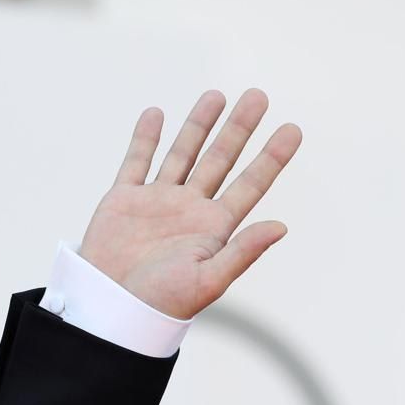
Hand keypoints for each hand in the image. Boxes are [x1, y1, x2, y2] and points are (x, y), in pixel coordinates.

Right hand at [79, 89, 301, 319]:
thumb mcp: (209, 279)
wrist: (112, 308)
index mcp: (215, 227)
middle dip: (239, 128)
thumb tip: (281, 227)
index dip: (272, 157)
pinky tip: (157, 114)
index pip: (251, 184)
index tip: (292, 129)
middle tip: (258, 96)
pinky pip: (137, 161)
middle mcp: (191, 209)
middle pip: (220, 159)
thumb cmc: (163, 302)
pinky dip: (145, 138)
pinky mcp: (125, 199)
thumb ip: (244, 251)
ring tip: (217, 96)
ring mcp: (158, 201)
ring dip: (199, 125)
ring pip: (183, 153)